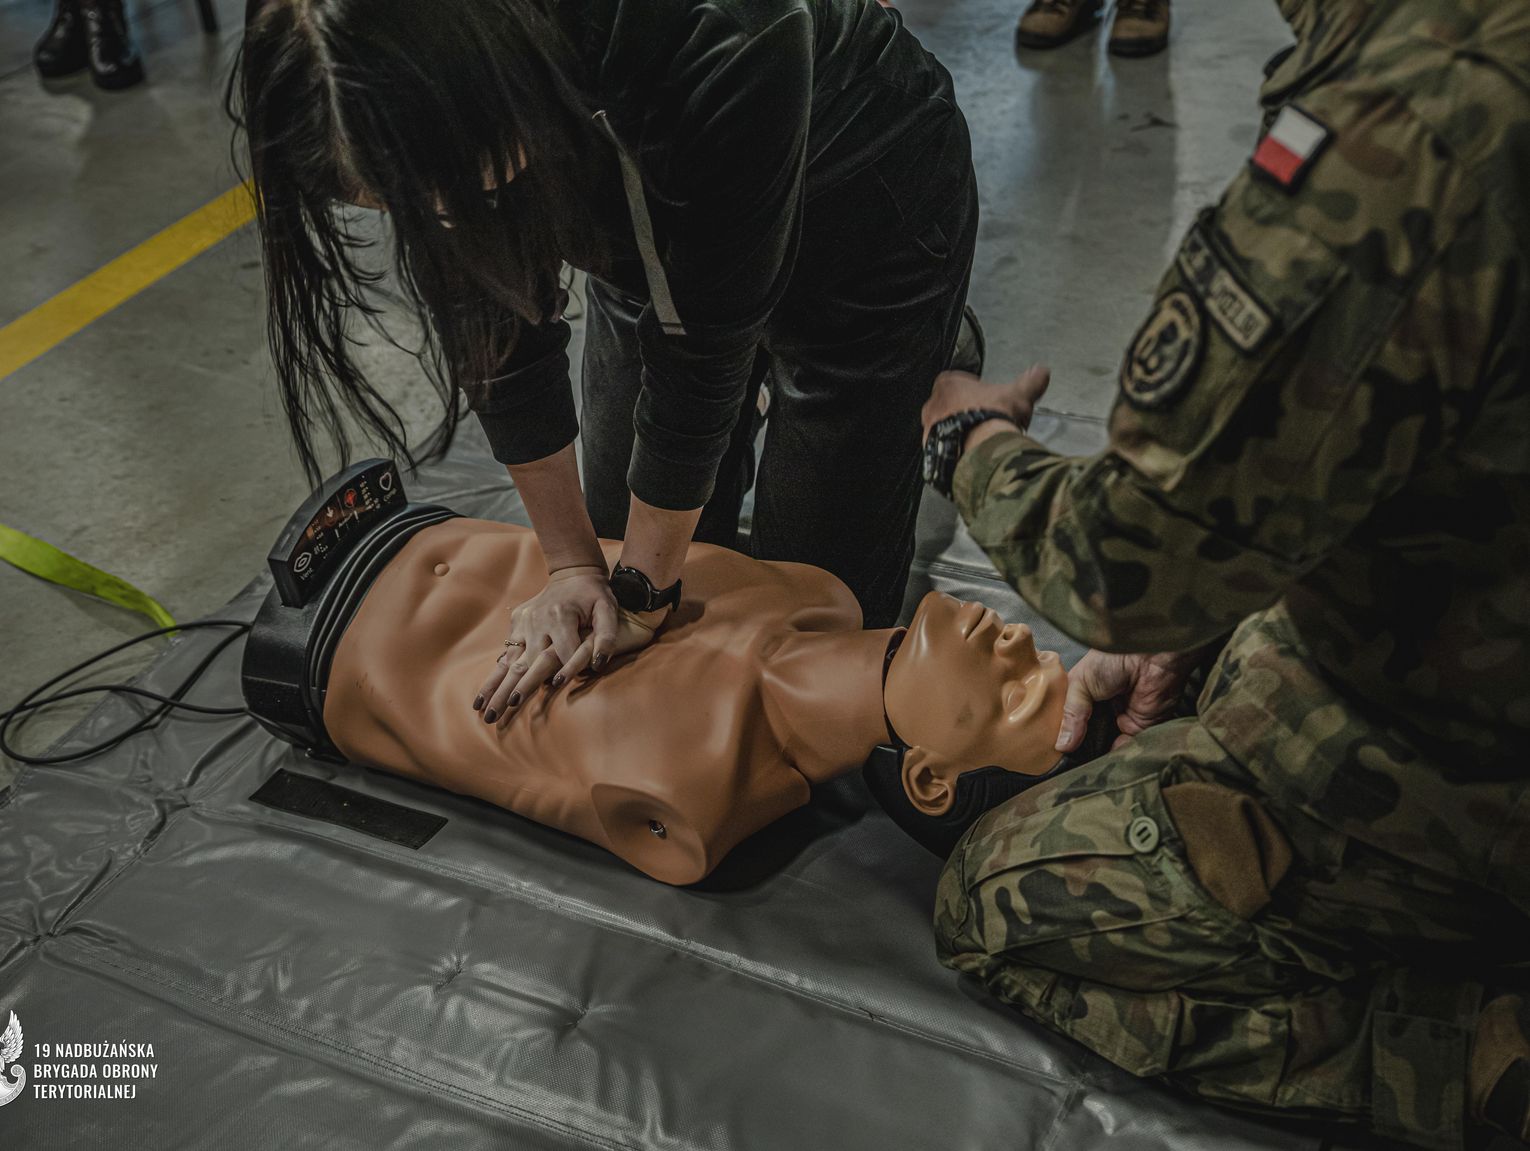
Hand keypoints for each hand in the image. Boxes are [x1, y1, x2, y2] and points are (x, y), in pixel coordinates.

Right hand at [473, 565, 621, 722]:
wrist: (574, 572)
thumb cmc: (596, 595)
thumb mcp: (608, 610)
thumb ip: (607, 636)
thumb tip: (598, 664)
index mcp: (561, 616)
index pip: (563, 653)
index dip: (562, 673)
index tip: (552, 690)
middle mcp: (537, 621)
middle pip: (526, 664)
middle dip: (511, 691)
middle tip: (494, 717)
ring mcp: (524, 622)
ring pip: (509, 661)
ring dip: (494, 687)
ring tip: (481, 710)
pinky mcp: (517, 622)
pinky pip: (507, 652)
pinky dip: (495, 674)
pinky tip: (483, 694)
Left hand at [920, 366, 1051, 444]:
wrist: (983, 449)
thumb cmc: (995, 416)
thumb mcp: (1019, 395)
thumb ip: (1030, 382)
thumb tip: (1041, 372)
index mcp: (949, 384)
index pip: (956, 381)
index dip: (973, 390)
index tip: (986, 399)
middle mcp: (933, 405)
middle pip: (948, 406)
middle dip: (964, 412)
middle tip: (983, 421)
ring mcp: (929, 430)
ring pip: (943, 428)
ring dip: (959, 432)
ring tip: (979, 441)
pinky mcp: (931, 452)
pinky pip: (941, 450)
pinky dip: (954, 451)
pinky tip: (970, 455)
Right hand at [1054, 647, 1207, 753]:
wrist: (1150, 655)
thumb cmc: (1112, 659)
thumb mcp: (1080, 682)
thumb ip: (1071, 715)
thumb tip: (1062, 746)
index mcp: (1086, 694)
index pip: (1070, 719)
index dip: (1061, 734)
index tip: (1049, 752)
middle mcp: (1103, 708)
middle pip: (1087, 735)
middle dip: (1078, 749)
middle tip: (1064, 765)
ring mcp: (1122, 719)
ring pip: (1105, 745)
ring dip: (1096, 755)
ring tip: (1080, 768)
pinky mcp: (1142, 728)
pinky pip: (1126, 747)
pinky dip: (1116, 755)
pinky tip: (1101, 761)